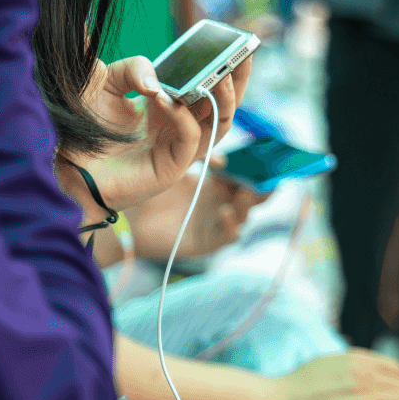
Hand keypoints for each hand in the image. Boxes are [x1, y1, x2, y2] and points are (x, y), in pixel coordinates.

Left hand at [61, 52, 254, 213]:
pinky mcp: (172, 167)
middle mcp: (179, 127)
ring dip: (224, 98)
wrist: (67, 164)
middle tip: (244, 53)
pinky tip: (166, 98)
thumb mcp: (105, 83)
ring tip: (220, 74)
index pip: (206, 86)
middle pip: (224, 103)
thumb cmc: (84, 127)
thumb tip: (154, 73)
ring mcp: (179, 148)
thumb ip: (131, 68)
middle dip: (237, 79)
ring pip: (219, 122)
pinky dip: (184, 116)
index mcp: (169, 107)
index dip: (220, 67)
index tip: (228, 43)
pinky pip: (191, 138)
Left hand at [125, 169, 270, 263]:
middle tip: (266, 176)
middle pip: (253, 197)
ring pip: (245, 214)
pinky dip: (231, 224)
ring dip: (248, 203)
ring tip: (244, 191)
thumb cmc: (153, 192)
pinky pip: (229, 236)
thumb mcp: (180, 167)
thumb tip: (224, 160)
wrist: (132, 218)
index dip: (258, 170)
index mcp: (218, 186)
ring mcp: (217, 224)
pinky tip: (224, 211)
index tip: (265, 158)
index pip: (247, 177)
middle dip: (262, 187)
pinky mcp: (209, 241)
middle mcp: (222, 204)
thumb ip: (201, 157)